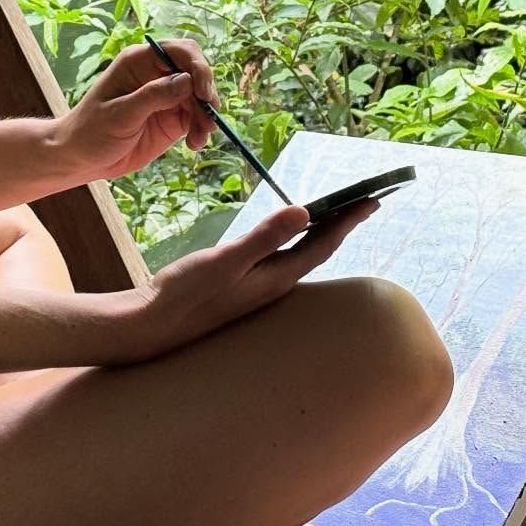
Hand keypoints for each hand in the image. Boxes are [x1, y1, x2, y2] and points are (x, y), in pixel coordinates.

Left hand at [54, 39, 219, 182]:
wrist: (82, 158)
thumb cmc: (92, 130)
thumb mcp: (120, 113)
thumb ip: (153, 96)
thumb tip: (187, 81)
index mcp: (139, 62)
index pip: (179, 51)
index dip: (197, 67)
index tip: (203, 92)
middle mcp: (157, 75)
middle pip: (196, 72)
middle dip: (207, 92)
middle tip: (209, 117)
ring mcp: (167, 97)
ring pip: (200, 97)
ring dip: (206, 115)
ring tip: (200, 138)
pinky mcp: (172, 119)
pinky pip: (196, 118)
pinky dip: (201, 130)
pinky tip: (195, 144)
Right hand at [114, 197, 381, 364]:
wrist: (153, 325)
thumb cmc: (187, 294)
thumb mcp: (225, 261)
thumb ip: (264, 237)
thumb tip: (304, 212)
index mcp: (276, 279)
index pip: (323, 245)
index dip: (348, 221)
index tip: (372, 200)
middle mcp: (274, 285)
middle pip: (318, 249)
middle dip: (342, 224)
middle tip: (365, 201)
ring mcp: (258, 286)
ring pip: (301, 254)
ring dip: (321, 231)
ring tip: (337, 211)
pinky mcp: (243, 285)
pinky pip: (282, 257)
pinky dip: (294, 238)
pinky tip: (289, 232)